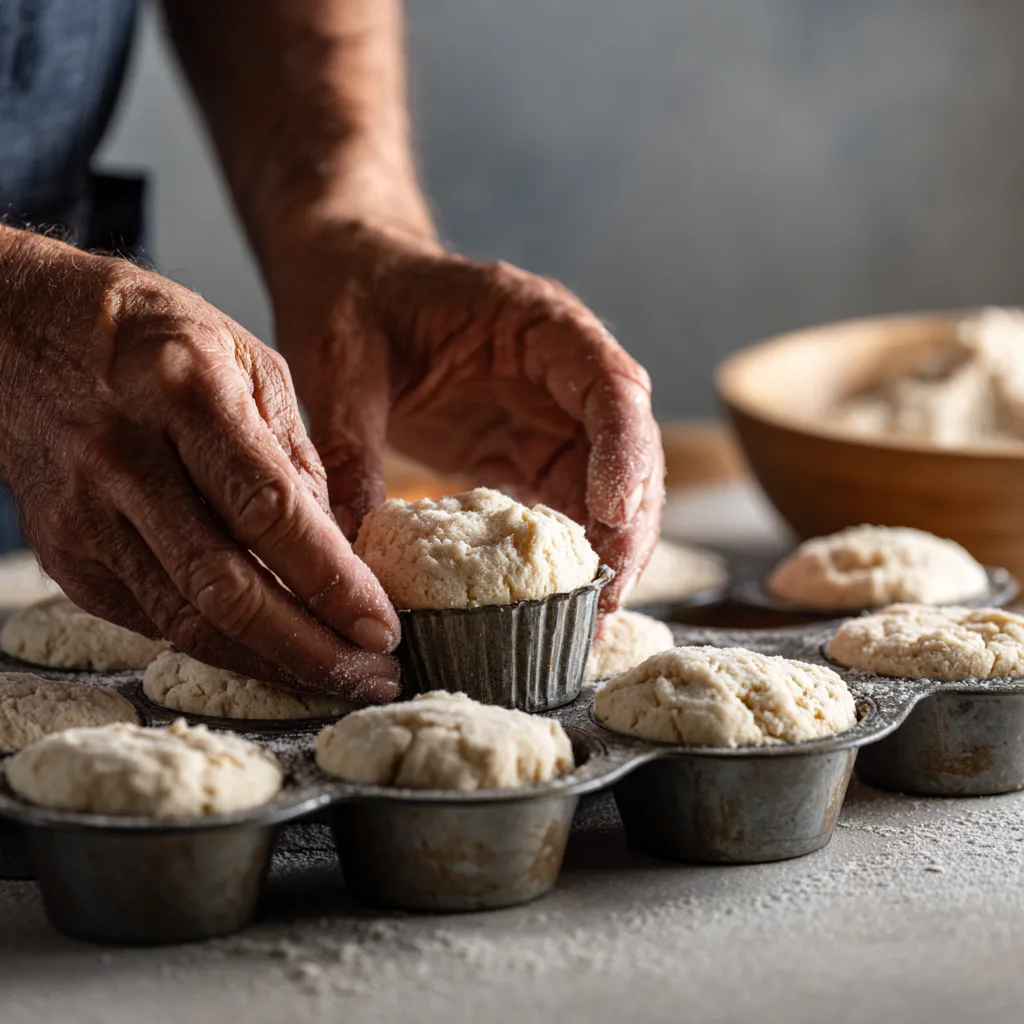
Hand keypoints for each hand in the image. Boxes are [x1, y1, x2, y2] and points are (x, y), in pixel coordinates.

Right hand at [0, 228, 399, 699]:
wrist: (20, 333)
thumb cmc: (153, 335)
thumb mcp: (249, 360)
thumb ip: (299, 455)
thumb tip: (342, 548)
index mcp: (184, 391)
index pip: (268, 512)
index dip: (331, 581)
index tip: (383, 625)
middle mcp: (124, 459)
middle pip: (226, 587)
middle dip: (310, 649)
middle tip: (373, 676)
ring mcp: (84, 515)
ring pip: (187, 622)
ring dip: (272, 663)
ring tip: (338, 677)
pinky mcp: (66, 556)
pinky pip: (154, 620)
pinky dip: (221, 644)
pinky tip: (273, 651)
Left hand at [267, 224, 663, 610]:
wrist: (345, 277)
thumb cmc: (350, 297)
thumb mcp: (340, 365)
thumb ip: (350, 447)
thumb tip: (347, 551)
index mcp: (535, 323)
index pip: (609, 382)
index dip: (624, 449)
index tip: (613, 513)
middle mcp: (560, 371)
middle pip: (627, 446)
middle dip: (628, 522)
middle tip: (606, 596)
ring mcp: (548, 414)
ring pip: (608, 485)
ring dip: (609, 548)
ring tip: (591, 616)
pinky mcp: (525, 452)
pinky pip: (565, 505)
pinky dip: (569, 552)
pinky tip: (560, 600)